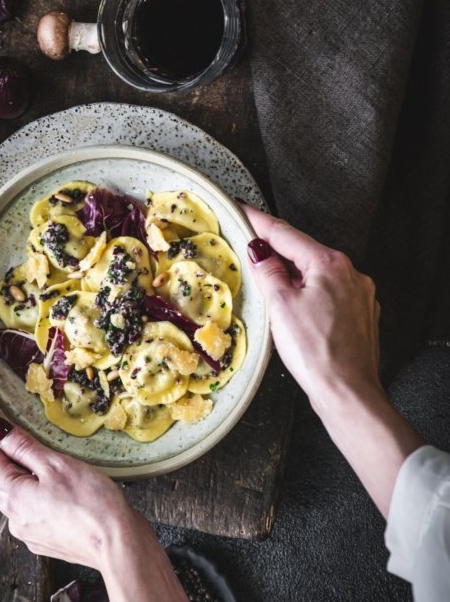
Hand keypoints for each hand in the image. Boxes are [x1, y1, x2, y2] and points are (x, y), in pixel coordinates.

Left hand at [0, 414, 139, 568]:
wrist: (119, 547)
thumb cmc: (91, 503)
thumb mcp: (55, 465)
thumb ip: (23, 446)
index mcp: (10, 496)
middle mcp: (13, 517)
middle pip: (2, 473)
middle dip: (9, 449)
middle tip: (21, 424)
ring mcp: (29, 532)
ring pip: (20, 491)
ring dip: (27, 471)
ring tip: (47, 454)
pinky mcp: (46, 539)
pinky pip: (35, 507)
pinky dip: (41, 490)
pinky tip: (60, 484)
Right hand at [242, 206, 422, 516]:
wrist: (348, 392)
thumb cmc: (315, 352)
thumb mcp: (280, 306)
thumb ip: (268, 272)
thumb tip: (259, 253)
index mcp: (329, 264)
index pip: (286, 233)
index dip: (258, 221)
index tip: (240, 209)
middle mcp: (350, 273)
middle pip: (304, 252)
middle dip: (275, 250)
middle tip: (247, 248)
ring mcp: (359, 295)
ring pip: (317, 274)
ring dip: (293, 275)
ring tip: (268, 284)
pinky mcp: (361, 316)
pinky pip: (329, 294)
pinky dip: (309, 294)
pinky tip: (296, 309)